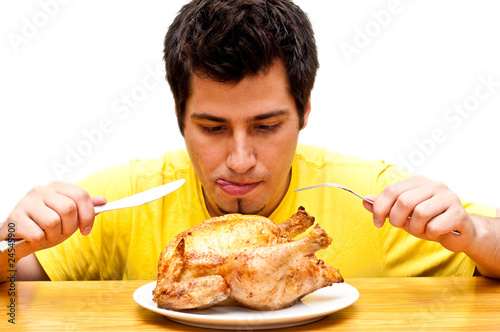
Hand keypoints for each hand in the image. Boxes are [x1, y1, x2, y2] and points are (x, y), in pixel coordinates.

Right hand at [0, 182, 105, 257]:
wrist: (17, 238)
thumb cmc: (45, 226)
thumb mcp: (68, 218)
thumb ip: (85, 209)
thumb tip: (103, 200)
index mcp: (57, 187)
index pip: (81, 195)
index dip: (88, 215)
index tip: (86, 230)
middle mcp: (41, 191)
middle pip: (68, 208)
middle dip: (69, 227)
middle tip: (62, 233)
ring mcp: (26, 203)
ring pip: (53, 222)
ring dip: (53, 235)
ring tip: (46, 234)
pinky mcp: (14, 218)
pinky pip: (37, 234)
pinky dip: (39, 241)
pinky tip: (33, 238)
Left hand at [362, 176, 476, 252]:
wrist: (460, 233)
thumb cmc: (429, 221)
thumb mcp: (403, 214)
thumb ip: (385, 206)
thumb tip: (365, 200)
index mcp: (418, 182)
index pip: (392, 190)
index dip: (380, 208)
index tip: (377, 223)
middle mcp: (434, 185)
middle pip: (404, 201)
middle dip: (398, 219)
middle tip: (402, 227)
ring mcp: (449, 197)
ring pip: (420, 214)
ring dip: (416, 228)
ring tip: (422, 230)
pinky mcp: (459, 213)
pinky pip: (435, 226)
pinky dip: (431, 234)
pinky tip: (437, 232)